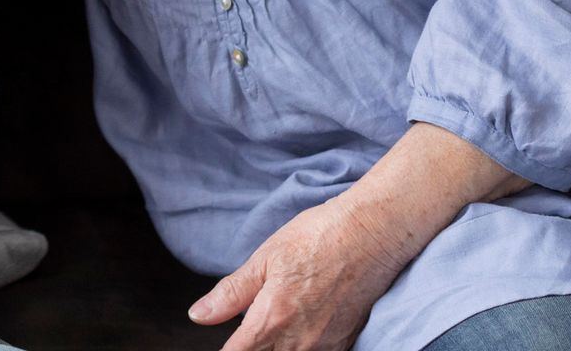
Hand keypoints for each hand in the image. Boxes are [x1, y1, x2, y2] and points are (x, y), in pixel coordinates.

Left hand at [187, 197, 408, 350]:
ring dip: (276, 346)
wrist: (371, 233)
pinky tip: (300, 326)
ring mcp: (324, 346)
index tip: (225, 342)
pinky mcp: (344, 343)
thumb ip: (231, 294)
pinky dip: (301, 346)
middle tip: (249, 326)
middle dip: (251, 346)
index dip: (228, 350)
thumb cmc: (319, 237)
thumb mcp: (265, 258)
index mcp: (271, 319)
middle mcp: (298, 342)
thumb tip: (199, 315)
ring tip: (276, 320)